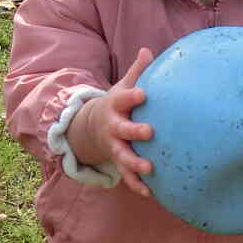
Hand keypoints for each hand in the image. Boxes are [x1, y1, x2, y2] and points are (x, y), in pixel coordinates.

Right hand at [66, 48, 155, 196]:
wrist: (93, 126)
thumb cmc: (118, 103)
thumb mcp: (123, 86)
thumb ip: (137, 71)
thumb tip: (148, 49)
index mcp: (115, 106)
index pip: (123, 98)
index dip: (132, 96)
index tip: (144, 93)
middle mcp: (113, 127)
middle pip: (122, 130)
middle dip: (134, 131)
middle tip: (150, 132)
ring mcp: (113, 146)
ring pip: (123, 156)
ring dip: (135, 164)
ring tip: (149, 169)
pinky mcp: (117, 162)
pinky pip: (126, 175)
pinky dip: (135, 185)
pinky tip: (149, 193)